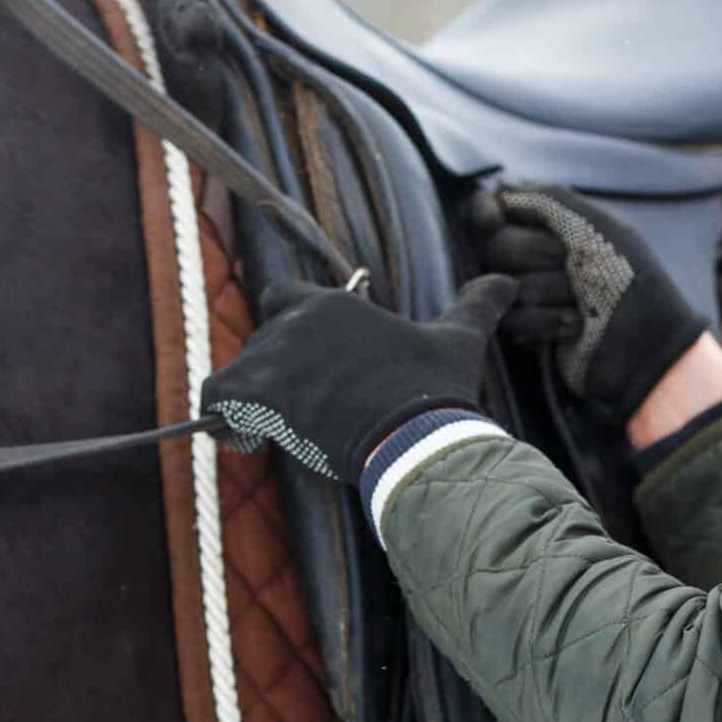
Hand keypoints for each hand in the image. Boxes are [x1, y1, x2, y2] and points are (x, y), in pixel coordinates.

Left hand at [196, 274, 515, 487]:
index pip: (285, 298)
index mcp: (336, 303)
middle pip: (261, 340)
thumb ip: (476, 305)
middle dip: (274, 375)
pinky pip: (214, 399)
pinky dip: (222, 420)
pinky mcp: (259, 395)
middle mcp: (299, 321)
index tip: (309, 368)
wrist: (418, 437)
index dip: (288, 330)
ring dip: (249, 400)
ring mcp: (276, 357)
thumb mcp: (458, 340)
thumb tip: (507, 279)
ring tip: (272, 430)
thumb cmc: (435, 390)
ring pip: (237, 371)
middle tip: (303, 411)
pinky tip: (250, 441)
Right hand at [463, 185, 707, 422]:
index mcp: (552, 223)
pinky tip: (573, 325)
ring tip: (583, 302)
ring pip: (501, 284)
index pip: (494, 207)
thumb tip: (502, 191)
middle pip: (495, 245)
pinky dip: (544, 321)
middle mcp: (534, 255)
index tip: (492, 220)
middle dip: (537, 254)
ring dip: (549, 292)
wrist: (645, 343)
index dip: (485, 212)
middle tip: (571, 265)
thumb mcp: (598, 226)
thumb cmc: (630, 277)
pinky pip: (509, 319)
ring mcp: (529, 293)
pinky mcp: (527, 330)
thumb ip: (550, 199)